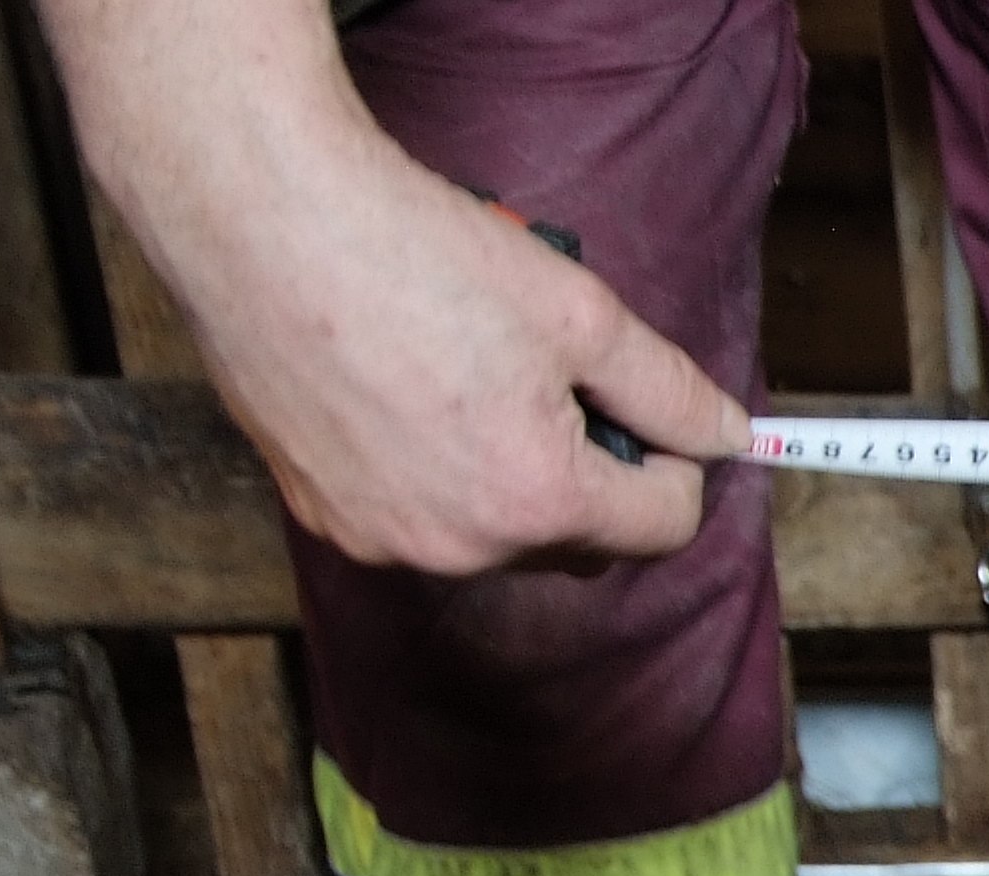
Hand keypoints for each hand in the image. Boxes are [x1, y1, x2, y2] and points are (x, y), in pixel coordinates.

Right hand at [35, 0, 742, 573]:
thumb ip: (671, 391)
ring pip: (495, 534)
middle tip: (556, 383)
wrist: (256, 217)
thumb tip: (732, 436)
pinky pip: (414, 517)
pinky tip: (406, 393)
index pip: (664, 528)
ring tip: (475, 379)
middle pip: (579, 538)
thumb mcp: (581, 313)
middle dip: (592, 476)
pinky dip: (432, 474)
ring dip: (511, 479)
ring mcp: (384, 539)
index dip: (677, 465)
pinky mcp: (322, 516)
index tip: (651, 414)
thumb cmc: (413, 253)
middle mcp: (461, 545)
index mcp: (538, 500)